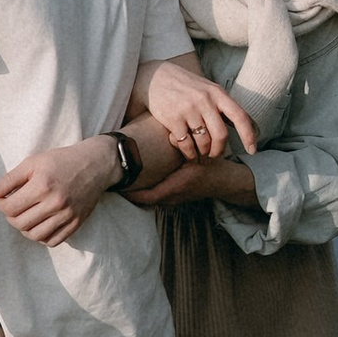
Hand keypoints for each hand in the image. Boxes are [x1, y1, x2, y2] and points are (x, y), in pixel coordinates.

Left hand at [0, 139, 118, 246]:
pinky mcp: (76, 223)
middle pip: (20, 223)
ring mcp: (67, 216)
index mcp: (42, 186)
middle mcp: (55, 203)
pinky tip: (39, 224)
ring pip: (34, 235)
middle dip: (10, 217)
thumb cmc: (61, 161)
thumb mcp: (33, 162)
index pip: (10, 208)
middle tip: (13, 207)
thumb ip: (9, 179)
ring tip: (25, 216)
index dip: (1, 205)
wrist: (94, 165)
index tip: (2, 199)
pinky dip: (41, 237)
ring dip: (24, 229)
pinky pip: (52, 241)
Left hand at [125, 151, 260, 212]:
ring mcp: (173, 199)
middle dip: (129, 192)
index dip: (131, 192)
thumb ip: (186, 146)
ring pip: (149, 198)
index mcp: (176, 187)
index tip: (116, 185)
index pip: (147, 196)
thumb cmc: (211, 167)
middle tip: (113, 182)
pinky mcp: (175, 196)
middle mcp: (172, 197)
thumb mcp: (199, 155)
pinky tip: (138, 179)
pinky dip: (145, 191)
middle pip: (144, 200)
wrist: (224, 181)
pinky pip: (156, 196)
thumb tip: (173, 136)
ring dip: (136, 192)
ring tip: (121, 180)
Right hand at [142, 56, 258, 160]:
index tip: (252, 150)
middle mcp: (204, 100)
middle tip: (214, 155)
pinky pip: (187, 144)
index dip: (248, 135)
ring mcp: (188, 109)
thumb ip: (221, 104)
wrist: (154, 77)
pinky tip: (188, 152)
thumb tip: (244, 124)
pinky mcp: (173, 119)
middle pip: (221, 135)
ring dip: (203, 153)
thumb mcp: (206, 88)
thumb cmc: (184, 85)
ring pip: (204, 142)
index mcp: (217, 93)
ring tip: (200, 153)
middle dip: (219, 150)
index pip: (240, 116)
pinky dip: (189, 153)